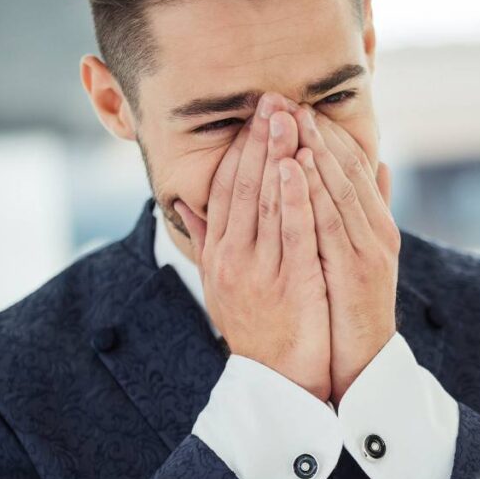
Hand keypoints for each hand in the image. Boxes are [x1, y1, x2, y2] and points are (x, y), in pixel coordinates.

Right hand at [174, 94, 331, 400]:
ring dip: (276, 154)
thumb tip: (182, 205)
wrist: (276, 380)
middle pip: (245, 186)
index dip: (240, 149)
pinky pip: (291, 232)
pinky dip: (293, 197)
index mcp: (219, 252)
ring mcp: (260, 269)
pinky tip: (297, 165)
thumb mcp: (221, 281)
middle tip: (271, 97)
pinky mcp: (290, 282)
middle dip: (258, 139)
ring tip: (286, 115)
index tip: (252, 114)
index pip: (226, 188)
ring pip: (266, 201)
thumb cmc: (255, 326)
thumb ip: (207, 240)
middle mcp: (232, 255)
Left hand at [292, 105, 400, 404]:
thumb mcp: (362, 255)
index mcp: (376, 224)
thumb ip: (370, 211)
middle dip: (317, 133)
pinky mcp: (358, 268)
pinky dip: (314, 192)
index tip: (300, 108)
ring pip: (340, 188)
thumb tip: (381, 165)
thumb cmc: (355, 308)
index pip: (353, 168)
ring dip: (315, 151)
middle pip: (347, 170)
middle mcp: (377, 230)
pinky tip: (296, 167)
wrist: (364, 360)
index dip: (327, 135)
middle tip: (290, 100)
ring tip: (292, 119)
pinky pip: (330, 223)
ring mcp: (370, 248)